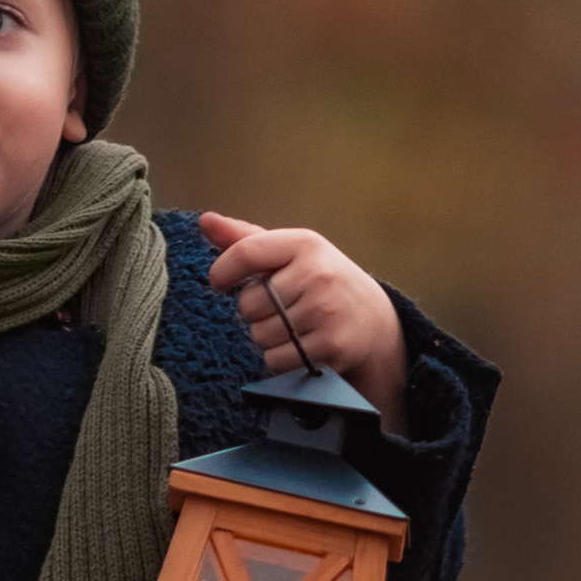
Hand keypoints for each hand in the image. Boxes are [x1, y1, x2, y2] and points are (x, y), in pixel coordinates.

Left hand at [199, 212, 408, 432]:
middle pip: (248, 304)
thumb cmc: (322, 283)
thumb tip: (205, 221)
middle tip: (282, 309)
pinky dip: (281, 359)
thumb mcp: (292, 255)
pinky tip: (302, 346)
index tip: (219, 283)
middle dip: (256, 312)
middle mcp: (317, 273)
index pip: (246, 252)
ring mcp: (325, 310)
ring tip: (295, 327)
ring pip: (259, 335)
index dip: (222, 271)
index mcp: (305, 244)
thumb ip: (247, 240)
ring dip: (268, 338)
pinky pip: (275, 359)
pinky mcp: (330, 345)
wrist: (375, 323)